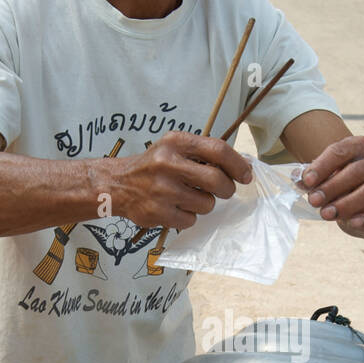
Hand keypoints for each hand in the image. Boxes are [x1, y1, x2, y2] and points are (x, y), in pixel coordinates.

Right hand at [98, 132, 252, 229]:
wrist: (117, 184)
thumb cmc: (153, 166)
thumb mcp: (173, 148)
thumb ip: (203, 153)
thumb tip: (242, 166)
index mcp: (176, 142)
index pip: (218, 150)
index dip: (238, 164)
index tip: (246, 175)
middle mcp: (168, 163)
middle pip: (217, 180)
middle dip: (227, 189)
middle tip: (224, 191)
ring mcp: (162, 189)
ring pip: (206, 204)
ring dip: (205, 204)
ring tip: (190, 198)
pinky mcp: (158, 212)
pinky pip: (190, 220)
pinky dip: (189, 217)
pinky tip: (176, 209)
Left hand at [301, 136, 363, 238]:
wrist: (361, 200)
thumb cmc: (340, 182)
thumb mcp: (324, 175)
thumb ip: (311, 176)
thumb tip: (297, 178)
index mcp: (360, 146)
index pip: (341, 151)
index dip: (322, 166)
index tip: (307, 182)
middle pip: (356, 171)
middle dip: (332, 187)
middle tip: (313, 201)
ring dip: (346, 204)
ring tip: (326, 214)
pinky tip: (352, 223)